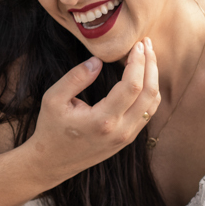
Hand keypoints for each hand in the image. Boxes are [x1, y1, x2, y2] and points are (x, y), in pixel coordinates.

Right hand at [28, 39, 159, 182]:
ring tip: (147, 56)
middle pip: (149, 93)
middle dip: (151, 65)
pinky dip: (150, 92)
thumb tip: (98, 60)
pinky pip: (147, 113)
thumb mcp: (53, 99)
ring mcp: (127, 137)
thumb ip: (75, 78)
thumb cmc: (50, 128)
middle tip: (146, 43)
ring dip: (153, 78)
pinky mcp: (127, 139)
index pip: (132, 86)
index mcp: (103, 120)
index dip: (138, 62)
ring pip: (153, 104)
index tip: (137, 44)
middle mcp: (120, 130)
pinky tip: (144, 76)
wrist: (52, 162)